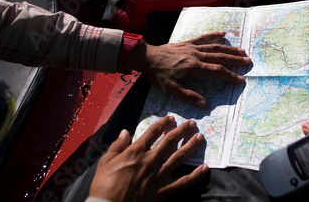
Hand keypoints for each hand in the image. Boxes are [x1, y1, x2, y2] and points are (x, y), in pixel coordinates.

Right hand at [89, 116, 208, 201]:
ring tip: (200, 137)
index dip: (163, 123)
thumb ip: (117, 146)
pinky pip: (183, 182)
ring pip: (179, 157)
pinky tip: (204, 168)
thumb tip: (125, 131)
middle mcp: (150, 160)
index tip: (171, 118)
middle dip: (182, 131)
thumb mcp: (105, 162)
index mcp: (136, 152)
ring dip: (191, 146)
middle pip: (170, 141)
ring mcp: (159, 176)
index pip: (153, 132)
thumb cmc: (104, 186)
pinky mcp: (163, 191)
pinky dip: (195, 175)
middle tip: (192, 123)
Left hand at [131, 31, 250, 107]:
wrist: (147, 57)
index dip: (230, 75)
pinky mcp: (188, 42)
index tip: (241, 80)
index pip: (216, 71)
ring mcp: (192, 47)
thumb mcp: (170, 89)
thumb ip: (188, 96)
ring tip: (242, 51)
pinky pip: (203, 37)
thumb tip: (204, 104)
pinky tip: (223, 33)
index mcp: (193, 67)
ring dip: (229, 49)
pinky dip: (214, 35)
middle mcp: (196, 55)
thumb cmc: (158, 74)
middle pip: (220, 56)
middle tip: (248, 62)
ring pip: (215, 47)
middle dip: (235, 60)